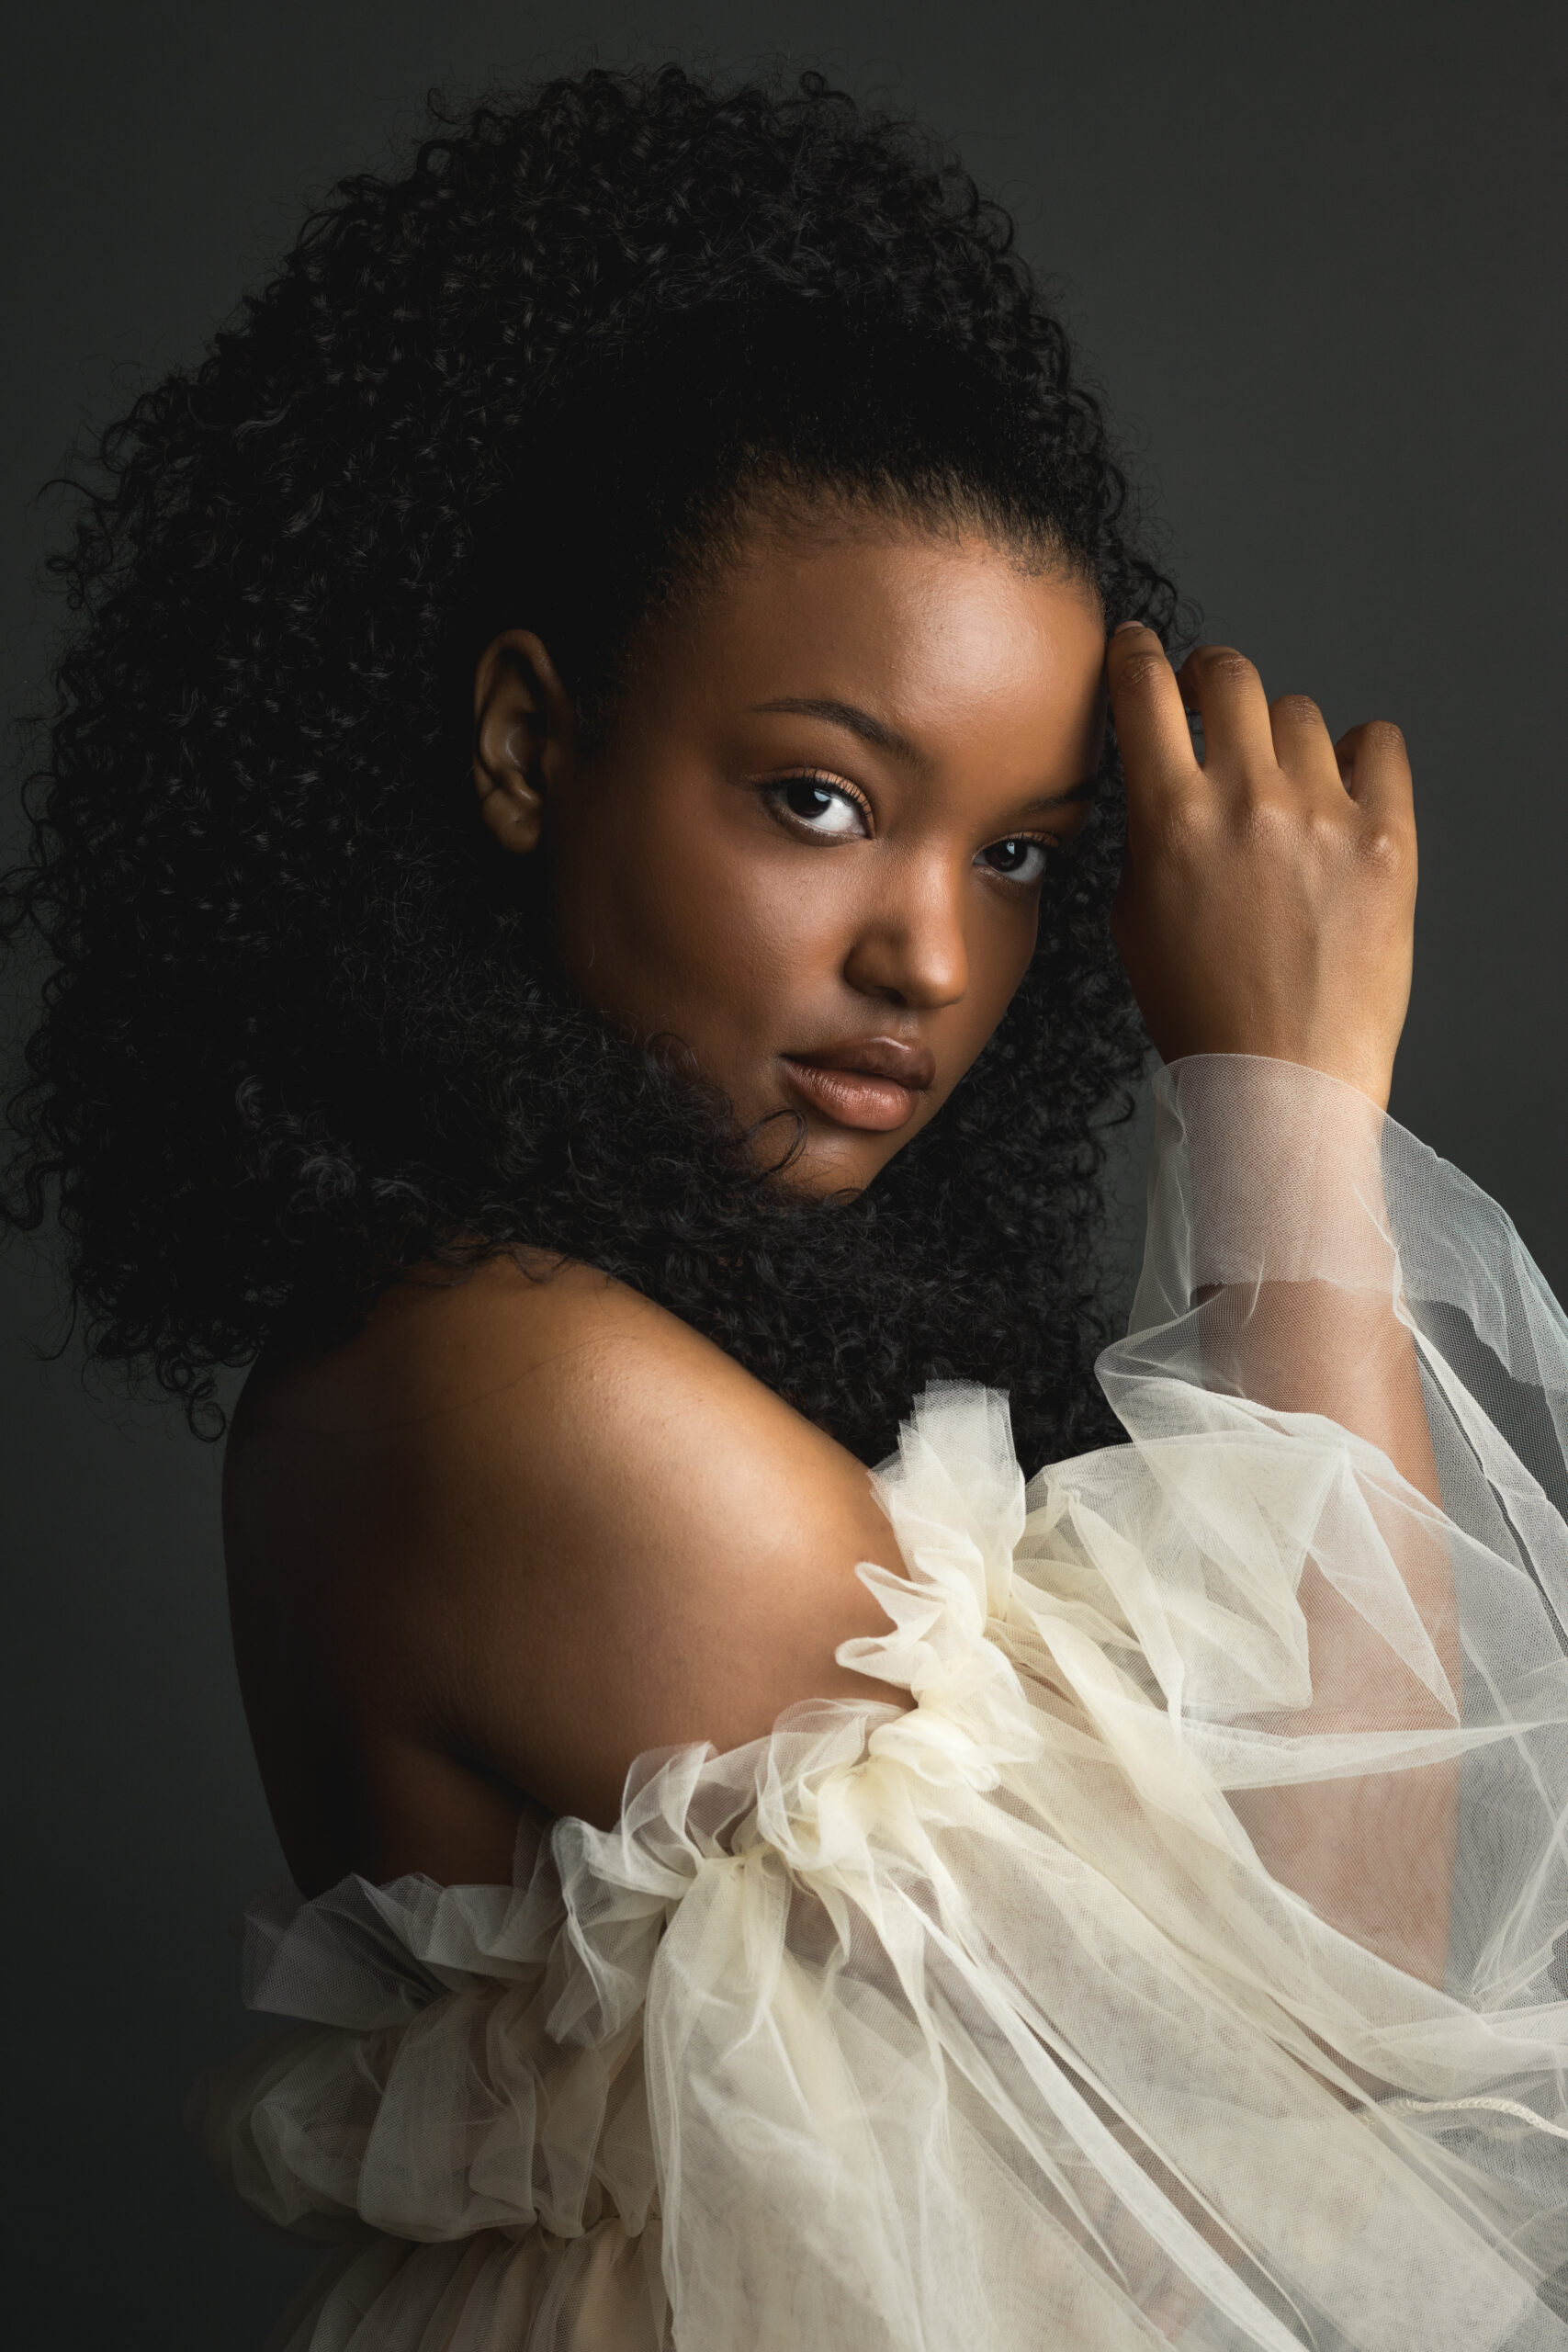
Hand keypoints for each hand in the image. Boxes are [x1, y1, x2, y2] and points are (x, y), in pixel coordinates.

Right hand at [1106, 626, 1414, 1109]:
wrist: (1282, 1080)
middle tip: (1210, 696)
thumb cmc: (1202, 1015)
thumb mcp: (1132, 920)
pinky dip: (1360, 753)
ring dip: (1282, 736)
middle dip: (1211, 677)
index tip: (1139, 647)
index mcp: (1169, 818)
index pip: (1143, 690)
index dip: (1136, 653)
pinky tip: (1345, 785)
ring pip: (1301, 713)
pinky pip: (1381, 744)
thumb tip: (1166, 789)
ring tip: (1282, 783)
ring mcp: (1323, 814)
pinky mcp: (1388, 839)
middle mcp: (1247, 799)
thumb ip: (1147, 837)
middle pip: (1230, 676)